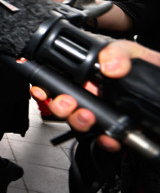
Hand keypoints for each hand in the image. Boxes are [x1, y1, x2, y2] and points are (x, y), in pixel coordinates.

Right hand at [31, 40, 159, 150]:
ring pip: (76, 122)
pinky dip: (104, 141)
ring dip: (77, 121)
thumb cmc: (150, 69)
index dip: (45, 85)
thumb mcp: (135, 51)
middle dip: (59, 105)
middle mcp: (91, 94)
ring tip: (88, 117)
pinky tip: (110, 137)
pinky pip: (102, 140)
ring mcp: (101, 113)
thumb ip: (119, 51)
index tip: (42, 89)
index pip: (58, 79)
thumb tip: (107, 65)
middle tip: (67, 103)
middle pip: (61, 103)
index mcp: (89, 73)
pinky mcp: (114, 131)